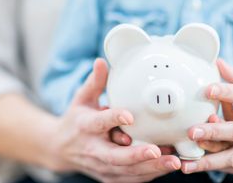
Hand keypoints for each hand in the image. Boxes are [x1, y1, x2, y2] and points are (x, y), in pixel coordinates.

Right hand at [45, 58, 180, 182]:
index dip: (113, 119)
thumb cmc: (76, 119)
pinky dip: (148, 175)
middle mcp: (93, 149)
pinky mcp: (108, 177)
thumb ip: (95, 82)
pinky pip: (130, 179)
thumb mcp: (82, 98)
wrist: (60, 148)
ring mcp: (100, 166)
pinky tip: (166, 168)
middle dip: (137, 155)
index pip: (100, 122)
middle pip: (115, 156)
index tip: (129, 116)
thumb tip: (102, 61)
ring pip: (126, 171)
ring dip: (150, 168)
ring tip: (173, 162)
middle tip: (158, 151)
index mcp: (85, 126)